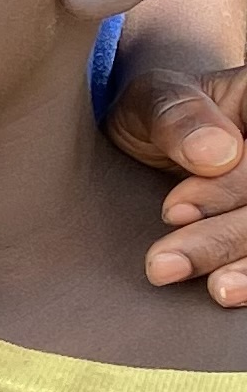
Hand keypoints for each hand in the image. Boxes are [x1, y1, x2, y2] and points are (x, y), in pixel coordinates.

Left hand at [108, 60, 246, 304]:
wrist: (154, 140)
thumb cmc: (159, 113)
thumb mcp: (153, 98)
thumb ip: (177, 115)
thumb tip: (217, 153)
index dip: (229, 188)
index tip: (175, 209)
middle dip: (224, 237)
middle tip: (163, 263)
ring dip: (245, 265)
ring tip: (210, 289)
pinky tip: (230, 293)